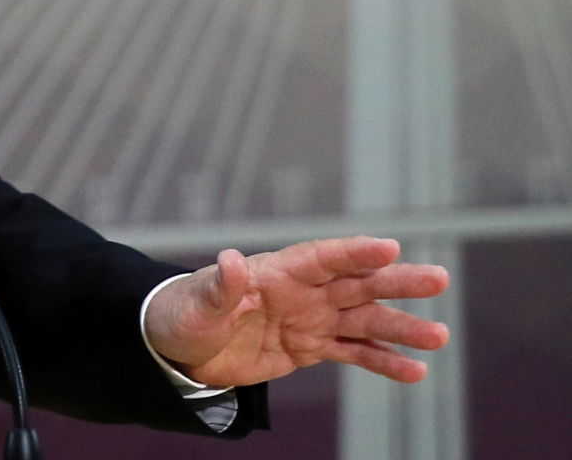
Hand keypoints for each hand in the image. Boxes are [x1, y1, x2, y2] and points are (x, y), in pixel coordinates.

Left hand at [143, 235, 449, 387]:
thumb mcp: (198, 303)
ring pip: (364, 320)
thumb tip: (230, 260)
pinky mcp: (311, 347)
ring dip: (400, 327)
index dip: (354, 252)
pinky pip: (354, 353)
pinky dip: (384, 361)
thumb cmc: (185, 314)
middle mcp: (302, 291)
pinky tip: (414, 370)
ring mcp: (311, 319)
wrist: (180, 349)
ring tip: (438, 336)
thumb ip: (219, 286)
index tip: (389, 247)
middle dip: (396, 282)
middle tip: (438, 278)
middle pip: (356, 283)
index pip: (321, 258)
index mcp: (277, 271)